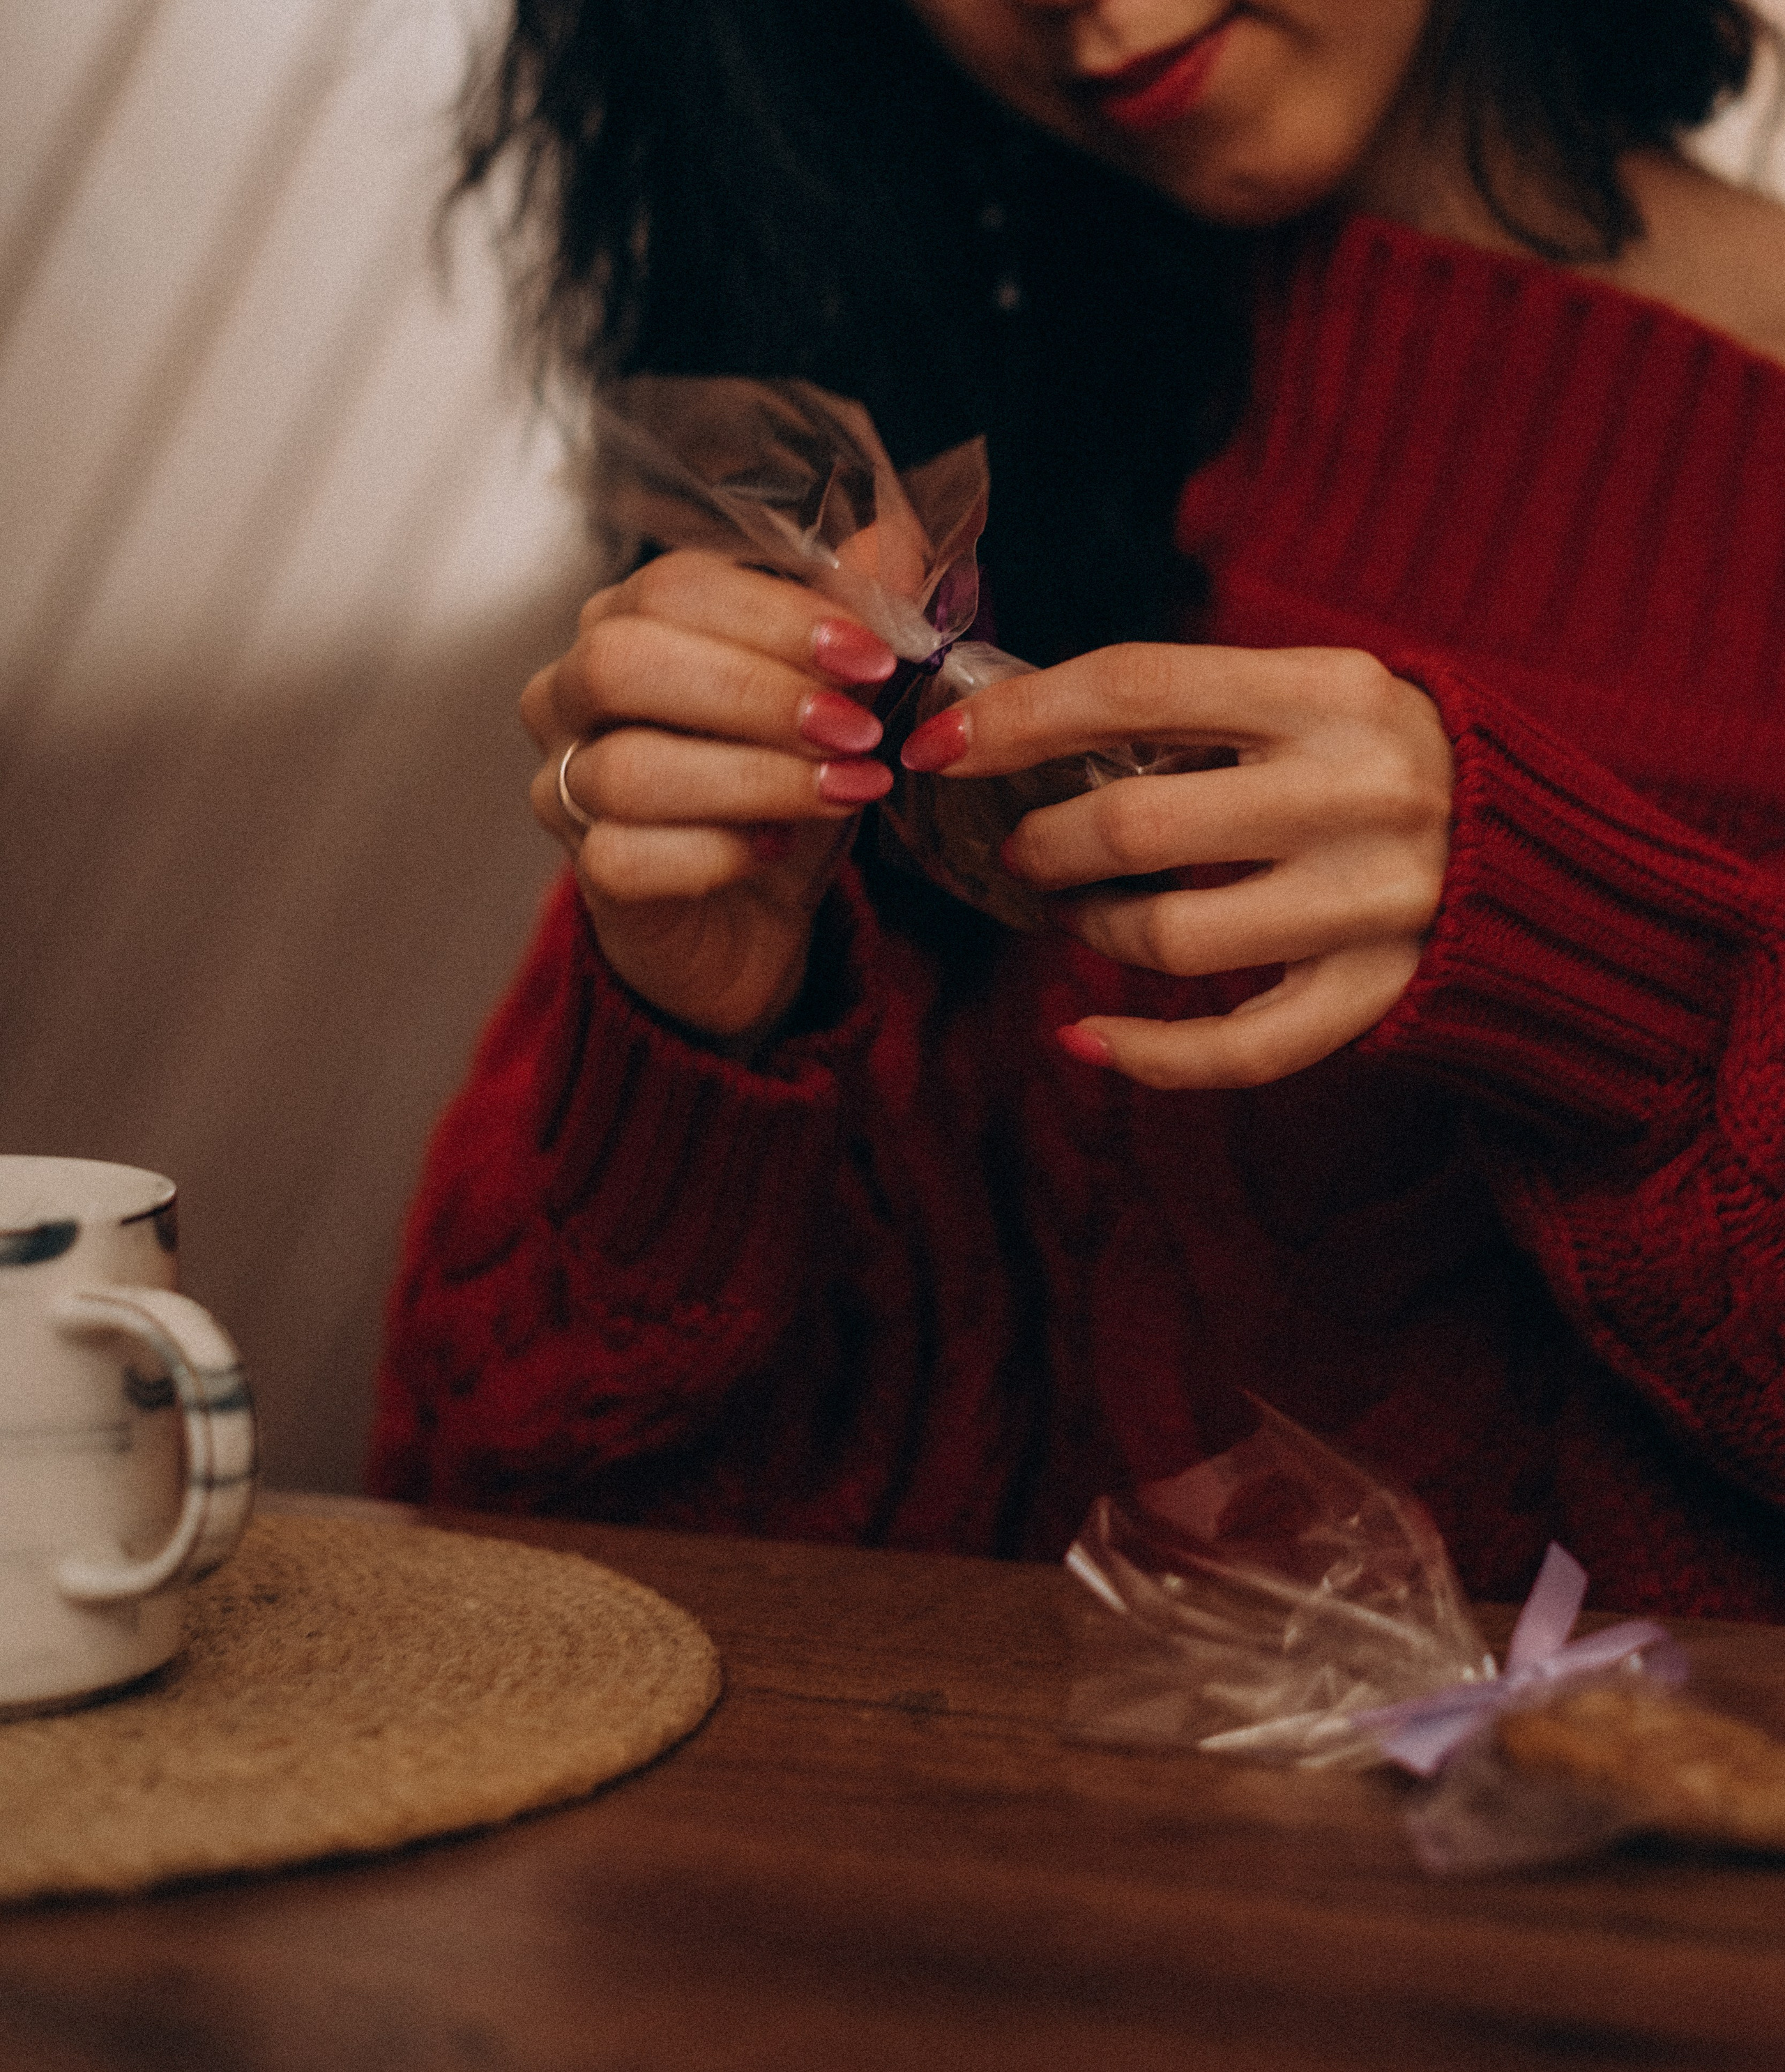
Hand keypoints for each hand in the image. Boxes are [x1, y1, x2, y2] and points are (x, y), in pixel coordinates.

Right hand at [523, 552, 897, 1044]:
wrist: (749, 919)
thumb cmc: (776, 791)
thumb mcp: (829, 694)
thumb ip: (853, 615)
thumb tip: (896, 546)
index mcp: (622, 623)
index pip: (672, 586)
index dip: (776, 615)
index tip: (871, 656)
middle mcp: (569, 696)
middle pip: (622, 661)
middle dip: (754, 692)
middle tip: (854, 727)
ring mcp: (563, 787)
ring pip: (625, 768)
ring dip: (754, 777)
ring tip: (845, 789)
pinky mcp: (585, 874)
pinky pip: (628, 857)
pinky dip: (716, 853)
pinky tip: (774, 849)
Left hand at [899, 643, 1453, 1087]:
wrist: (1546, 853)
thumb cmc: (1390, 756)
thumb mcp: (1319, 690)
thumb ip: (1202, 704)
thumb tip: (1024, 724)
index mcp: (1331, 691)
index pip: (1136, 689)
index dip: (1018, 719)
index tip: (942, 746)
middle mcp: (1356, 795)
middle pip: (1136, 826)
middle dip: (1045, 843)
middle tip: (1023, 848)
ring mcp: (1371, 906)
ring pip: (1171, 942)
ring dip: (1090, 931)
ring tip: (1078, 913)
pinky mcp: (1375, 996)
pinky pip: (1234, 1050)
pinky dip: (1143, 1055)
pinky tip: (1083, 1037)